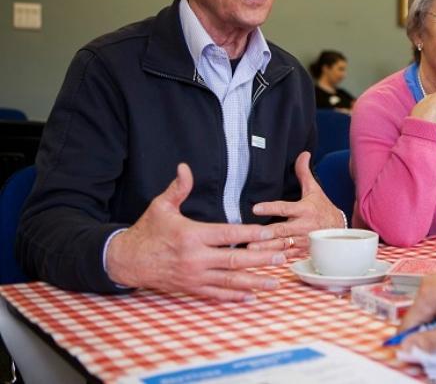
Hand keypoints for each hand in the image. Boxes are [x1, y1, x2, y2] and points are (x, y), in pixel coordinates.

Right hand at [105, 163, 286, 301]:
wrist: (126, 261)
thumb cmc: (147, 231)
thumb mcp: (160, 207)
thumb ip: (178, 189)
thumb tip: (185, 167)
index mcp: (192, 236)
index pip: (227, 234)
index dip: (249, 233)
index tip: (268, 232)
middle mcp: (195, 258)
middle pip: (234, 259)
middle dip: (260, 259)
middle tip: (282, 258)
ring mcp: (194, 276)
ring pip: (229, 281)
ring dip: (254, 281)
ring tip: (275, 282)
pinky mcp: (191, 288)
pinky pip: (217, 293)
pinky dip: (234, 296)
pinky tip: (252, 296)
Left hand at [246, 151, 344, 251]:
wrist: (340, 229)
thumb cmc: (323, 208)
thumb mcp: (314, 190)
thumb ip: (304, 173)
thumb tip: (303, 153)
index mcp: (305, 210)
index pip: (285, 208)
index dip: (270, 208)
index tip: (256, 208)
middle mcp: (304, 226)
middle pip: (282, 231)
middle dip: (266, 235)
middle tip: (249, 237)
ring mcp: (304, 241)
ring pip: (283, 246)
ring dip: (267, 249)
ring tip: (251, 251)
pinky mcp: (303, 252)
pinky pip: (288, 257)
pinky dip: (276, 259)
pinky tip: (263, 261)